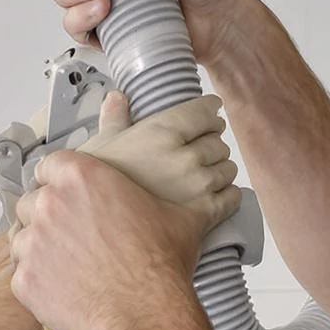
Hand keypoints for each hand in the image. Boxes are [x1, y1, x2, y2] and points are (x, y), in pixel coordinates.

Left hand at [10, 148, 230, 329]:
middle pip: (32, 199)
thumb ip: (191, 194)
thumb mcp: (179, 217)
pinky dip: (37, 281)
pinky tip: (61, 287)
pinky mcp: (25, 279)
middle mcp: (49, 202)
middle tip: (70, 234)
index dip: (59, 180)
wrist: (147, 313)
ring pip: (21, 236)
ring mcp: (32, 241)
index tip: (68, 195)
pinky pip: (21, 275)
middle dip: (46, 215)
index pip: (51, 164)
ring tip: (64, 262)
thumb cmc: (162, 265)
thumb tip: (228, 193)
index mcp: (81, 176)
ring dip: (37, 246)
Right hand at [73, 92, 237, 215]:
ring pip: (227, 169)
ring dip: (219, 169)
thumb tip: (117, 97)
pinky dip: (227, 195)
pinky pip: (231, 198)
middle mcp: (185, 157)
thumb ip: (114, 119)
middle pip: (218, 141)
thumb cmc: (98, 188)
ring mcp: (198, 187)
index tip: (208, 113)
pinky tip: (214, 195)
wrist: (102, 232)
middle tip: (200, 148)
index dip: (208, 111)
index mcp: (162, 132)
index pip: (205, 112)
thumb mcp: (100, 147)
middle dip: (211, 142)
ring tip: (204, 174)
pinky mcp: (206, 214)